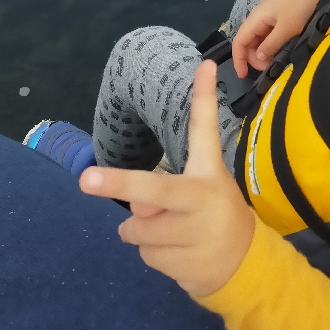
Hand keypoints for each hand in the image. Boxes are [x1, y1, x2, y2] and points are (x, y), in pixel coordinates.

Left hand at [79, 60, 254, 297]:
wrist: (242, 264)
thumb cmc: (210, 216)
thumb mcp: (196, 198)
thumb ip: (164, 194)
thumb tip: (138, 209)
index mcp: (209, 173)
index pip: (205, 129)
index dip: (203, 97)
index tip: (203, 65)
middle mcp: (204, 198)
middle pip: (156, 189)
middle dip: (119, 183)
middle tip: (86, 179)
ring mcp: (196, 233)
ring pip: (139, 229)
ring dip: (141, 233)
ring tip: (172, 234)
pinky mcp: (186, 263)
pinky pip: (145, 254)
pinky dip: (153, 254)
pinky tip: (179, 252)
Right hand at [231, 0, 324, 76]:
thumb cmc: (301, 7)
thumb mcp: (287, 29)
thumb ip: (270, 45)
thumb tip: (258, 58)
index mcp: (256, 17)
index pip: (239, 41)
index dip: (238, 59)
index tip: (243, 76)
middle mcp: (259, 17)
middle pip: (248, 41)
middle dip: (254, 58)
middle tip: (270, 68)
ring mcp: (270, 17)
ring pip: (260, 39)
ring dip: (264, 53)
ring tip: (277, 62)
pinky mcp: (280, 18)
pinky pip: (270, 35)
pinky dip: (272, 46)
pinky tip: (282, 52)